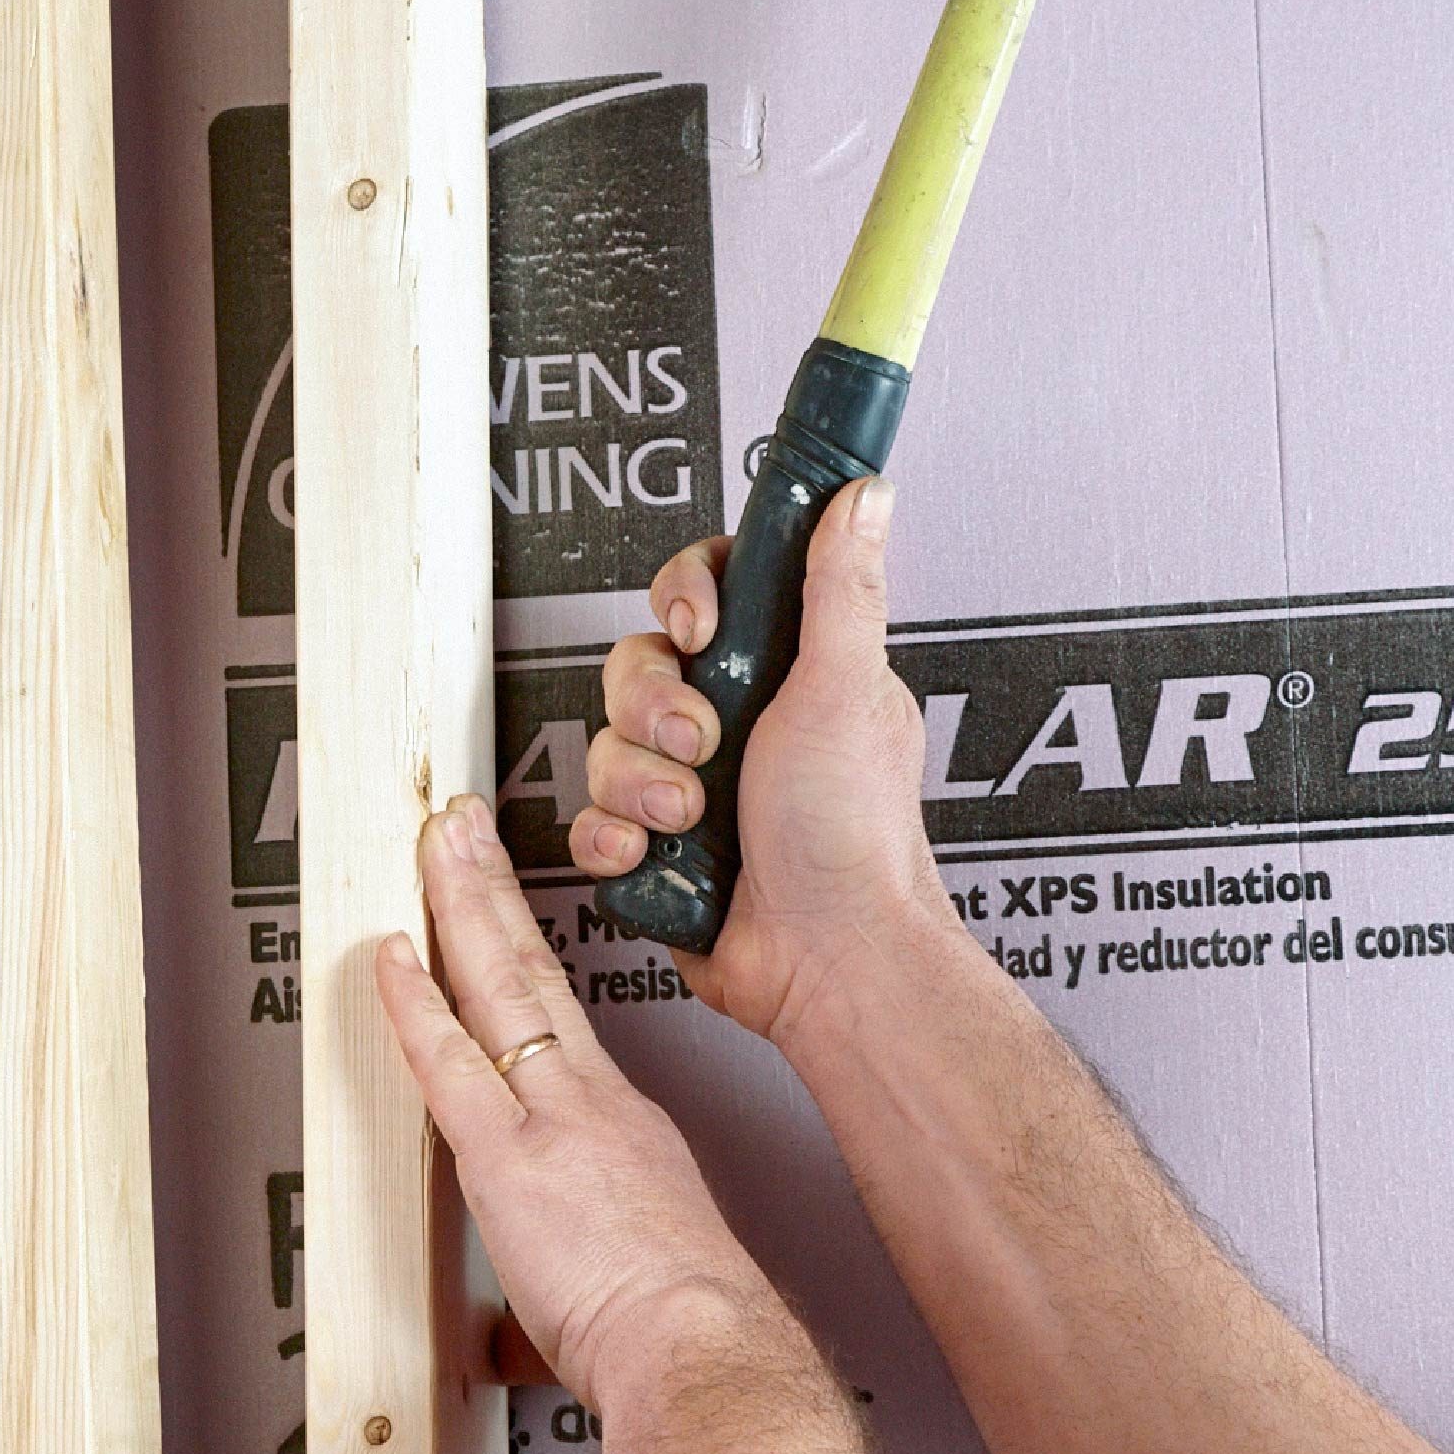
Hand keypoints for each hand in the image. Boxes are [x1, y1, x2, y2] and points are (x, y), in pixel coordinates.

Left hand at [375, 798, 775, 1412]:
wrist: (708, 1351)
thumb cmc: (691, 1333)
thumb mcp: (639, 1276)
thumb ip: (573, 1277)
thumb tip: (523, 1330)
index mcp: (626, 1126)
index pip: (558, 1018)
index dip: (523, 952)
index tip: (502, 908)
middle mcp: (592, 1102)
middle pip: (529, 969)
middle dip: (491, 888)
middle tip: (463, 825)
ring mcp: (552, 1119)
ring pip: (497, 983)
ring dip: (460, 904)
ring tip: (437, 842)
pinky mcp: (509, 1156)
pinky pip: (448, 1059)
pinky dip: (413, 1002)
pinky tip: (390, 955)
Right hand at [568, 478, 953, 1045]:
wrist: (828, 961)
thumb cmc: (853, 836)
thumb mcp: (848, 688)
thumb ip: (841, 585)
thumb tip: (864, 493)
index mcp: (782, 671)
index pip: (703, 593)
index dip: (682, 600)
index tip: (697, 629)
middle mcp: (731, 722)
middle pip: (635, 665)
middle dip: (654, 706)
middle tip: (704, 741)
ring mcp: (688, 786)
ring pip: (606, 744)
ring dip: (640, 782)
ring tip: (693, 816)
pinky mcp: (653, 848)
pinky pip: (589, 819)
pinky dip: (614, 840)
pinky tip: (654, 855)